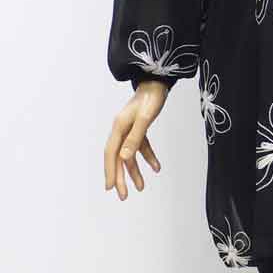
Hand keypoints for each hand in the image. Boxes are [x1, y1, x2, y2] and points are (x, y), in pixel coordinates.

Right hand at [104, 79, 169, 199]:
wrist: (158, 82)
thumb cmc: (152, 97)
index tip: (110, 187)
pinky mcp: (139, 128)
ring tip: (141, 187)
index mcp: (119, 127)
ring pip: (129, 154)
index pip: (111, 153)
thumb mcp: (145, 118)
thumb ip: (135, 138)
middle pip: (118, 156)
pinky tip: (156, 167)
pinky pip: (141, 146)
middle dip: (121, 176)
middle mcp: (121, 129)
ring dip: (135, 170)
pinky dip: (148, 157)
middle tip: (124, 195)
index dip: (110, 170)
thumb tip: (124, 158)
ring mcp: (129, 129)